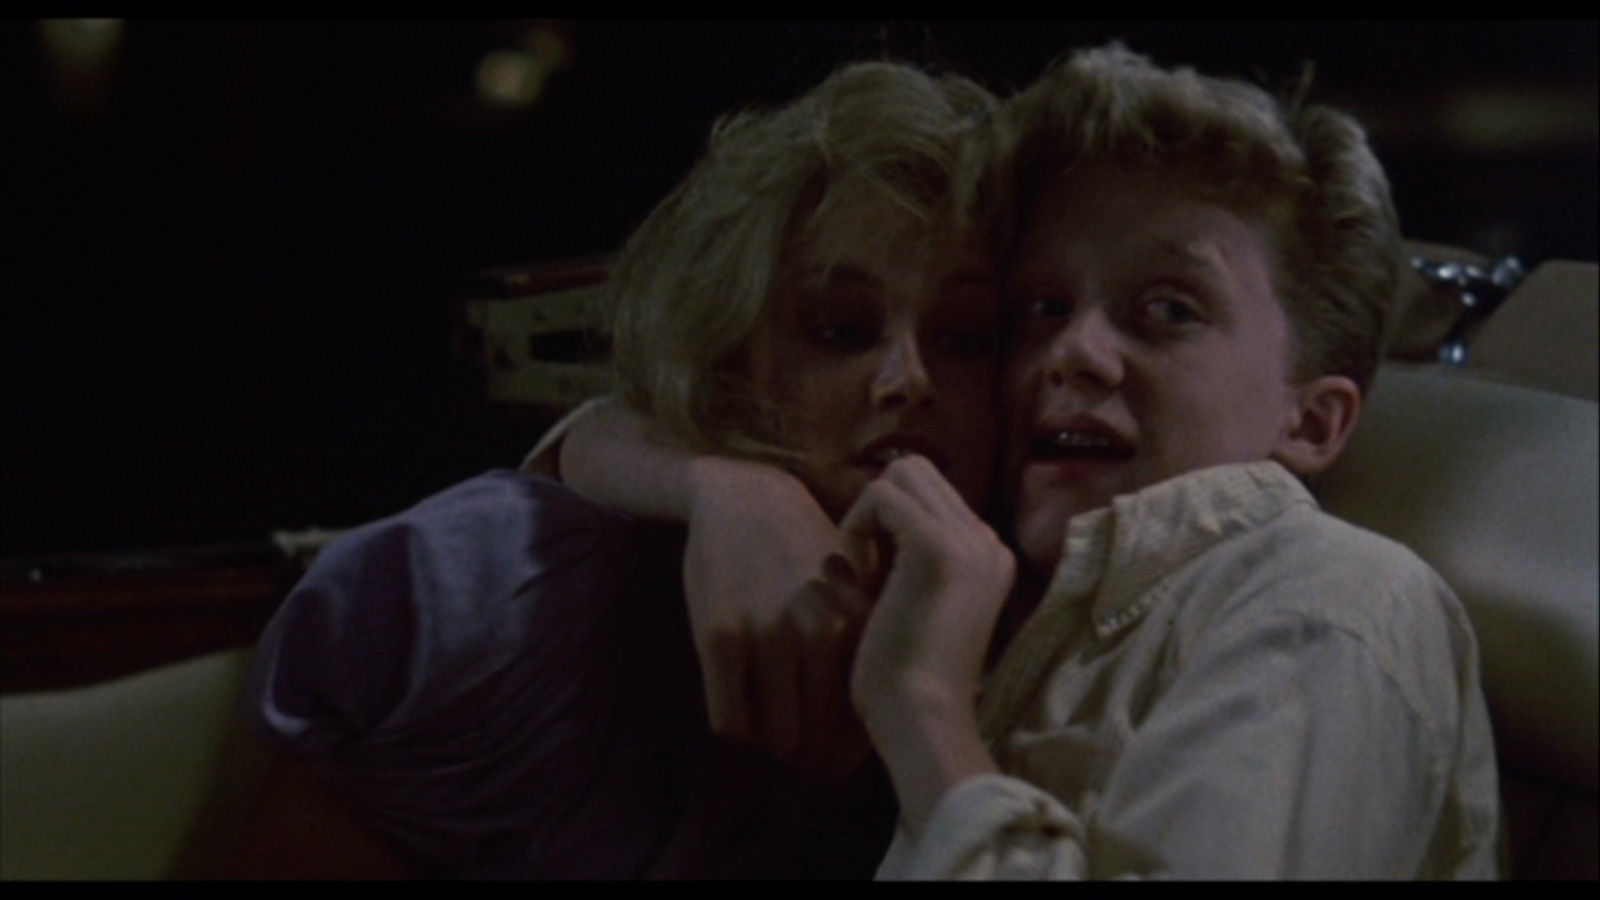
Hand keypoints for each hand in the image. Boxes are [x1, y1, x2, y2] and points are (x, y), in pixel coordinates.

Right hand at [683, 459, 872, 778]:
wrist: (746, 498)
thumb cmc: (807, 555)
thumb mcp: (856, 593)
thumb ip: (869, 651)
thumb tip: (872, 730)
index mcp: (861, 625)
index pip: (861, 726)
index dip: (845, 752)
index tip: (832, 754)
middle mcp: (820, 631)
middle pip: (819, 742)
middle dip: (808, 757)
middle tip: (798, 750)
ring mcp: (768, 633)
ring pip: (775, 739)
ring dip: (770, 741)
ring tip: (769, 721)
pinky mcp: (720, 635)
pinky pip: (730, 721)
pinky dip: (736, 726)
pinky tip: (738, 701)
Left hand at [841, 455, 1012, 829]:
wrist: (922, 719)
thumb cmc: (907, 680)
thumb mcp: (917, 603)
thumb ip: (909, 559)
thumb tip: (874, 515)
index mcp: (991, 555)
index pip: (934, 494)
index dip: (891, 520)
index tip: (875, 571)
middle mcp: (989, 541)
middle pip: (920, 472)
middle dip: (880, 507)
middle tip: (865, 565)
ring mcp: (969, 542)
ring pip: (904, 473)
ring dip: (870, 513)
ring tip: (864, 569)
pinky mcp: (938, 549)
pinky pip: (884, 496)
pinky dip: (859, 523)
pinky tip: (858, 571)